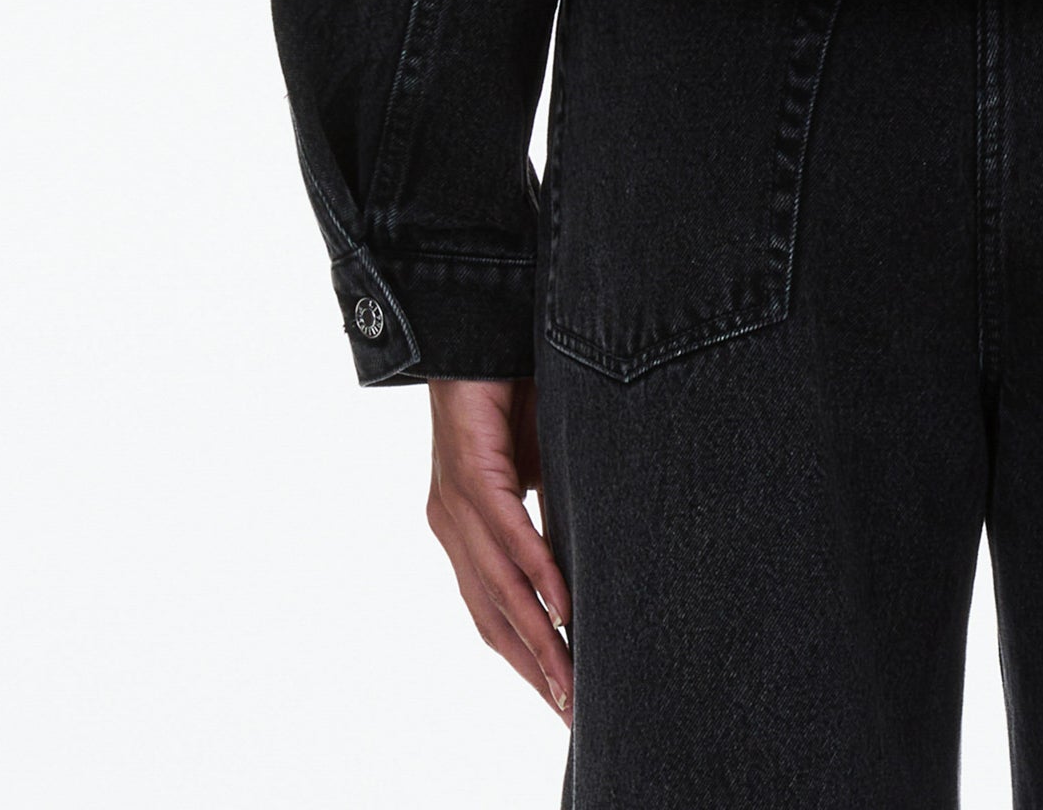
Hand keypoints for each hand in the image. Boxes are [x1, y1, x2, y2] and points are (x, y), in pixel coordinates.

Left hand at [426, 377, 573, 720]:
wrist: (478, 327)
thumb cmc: (513, 396)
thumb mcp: (542, 468)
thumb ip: (554, 517)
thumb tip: (590, 564)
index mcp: (465, 532)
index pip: (494, 614)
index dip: (526, 661)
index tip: (562, 702)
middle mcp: (452, 527)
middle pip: (493, 618)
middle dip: (535, 670)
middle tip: (572, 714)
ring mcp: (456, 503)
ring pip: (498, 588)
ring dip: (538, 638)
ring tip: (570, 679)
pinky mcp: (471, 471)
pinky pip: (506, 532)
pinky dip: (536, 572)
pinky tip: (561, 603)